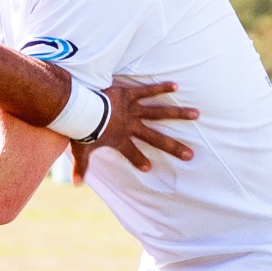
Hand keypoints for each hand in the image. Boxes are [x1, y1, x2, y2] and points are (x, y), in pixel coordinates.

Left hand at [73, 80, 196, 182]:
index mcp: (120, 140)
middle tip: (190, 155)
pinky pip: (147, 91)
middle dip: (173, 147)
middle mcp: (131, 126)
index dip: (139, 160)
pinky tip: (176, 85)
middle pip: (155, 138)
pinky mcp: (129, 94)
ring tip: (196, 114)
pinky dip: (161, 87)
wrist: (81, 110)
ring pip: (159, 113)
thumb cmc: (80, 129)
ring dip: (178, 113)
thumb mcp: (81, 150)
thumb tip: (75, 185)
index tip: (148, 168)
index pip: (132, 154)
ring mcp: (132, 110)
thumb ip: (81, 167)